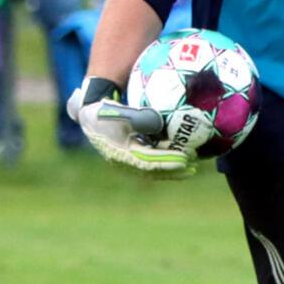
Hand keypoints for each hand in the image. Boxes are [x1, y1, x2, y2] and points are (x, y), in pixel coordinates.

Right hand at [67, 80, 195, 177]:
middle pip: (153, 171)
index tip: (184, 159)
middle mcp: (124, 162)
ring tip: (191, 169)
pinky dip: (164, 165)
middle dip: (173, 170)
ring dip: (171, 171)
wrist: (90, 115)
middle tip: (193, 168)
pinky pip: (150, 166)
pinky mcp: (130, 160)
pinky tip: (180, 162)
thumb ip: (139, 118)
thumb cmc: (107, 112)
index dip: (167, 161)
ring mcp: (126, 163)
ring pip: (152, 171)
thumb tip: (159, 123)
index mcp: (120, 153)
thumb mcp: (122, 113)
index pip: (149, 162)